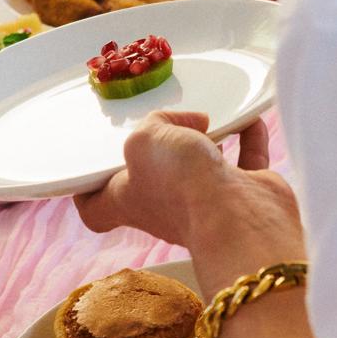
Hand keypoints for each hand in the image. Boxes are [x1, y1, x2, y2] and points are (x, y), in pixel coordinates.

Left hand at [75, 110, 302, 289]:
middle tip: (168, 124)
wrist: (240, 218)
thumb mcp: (144, 140)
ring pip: (201, 170)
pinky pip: (245, 163)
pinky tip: (249, 118)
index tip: (93, 170)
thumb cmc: (180, 186)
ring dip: (206, 143)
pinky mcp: (244, 198)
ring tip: (208, 119)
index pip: (96, 209)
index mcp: (129, 201)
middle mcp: (165, 207)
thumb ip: (154, 124)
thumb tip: (189, 124)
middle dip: (161, 151)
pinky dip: (247, 139)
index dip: (87, 192)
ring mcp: (206, 206)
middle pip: (154, 180)